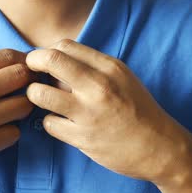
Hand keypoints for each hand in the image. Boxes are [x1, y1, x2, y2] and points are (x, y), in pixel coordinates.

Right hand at [0, 49, 35, 176]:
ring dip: (21, 108)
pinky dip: (10, 132)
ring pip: (25, 105)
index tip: (28, 69)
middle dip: (29, 82)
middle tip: (25, 90)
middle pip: (22, 76)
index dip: (25, 61)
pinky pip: (16, 132)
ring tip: (7, 112)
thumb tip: (26, 62)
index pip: (9, 55)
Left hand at [25, 40, 189, 183]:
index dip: (47, 52)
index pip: (64, 46)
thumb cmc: (138, 109)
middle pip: (49, 60)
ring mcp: (89, 113)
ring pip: (39, 94)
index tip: (45, 63)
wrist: (159, 147)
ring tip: (44, 99)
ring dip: (35, 95)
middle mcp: (98, 86)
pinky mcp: (82, 138)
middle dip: (32, 64)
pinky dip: (50, 122)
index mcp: (109, 67)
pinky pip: (49, 123)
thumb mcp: (122, 77)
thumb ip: (92, 66)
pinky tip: (61, 123)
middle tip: (31, 75)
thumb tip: (56, 60)